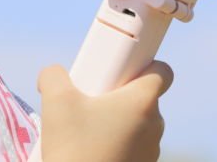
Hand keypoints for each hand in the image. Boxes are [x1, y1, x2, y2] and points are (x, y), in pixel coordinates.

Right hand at [36, 60, 173, 161]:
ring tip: (89, 129)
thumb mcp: (55, 101)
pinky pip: (134, 147)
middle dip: (121, 96)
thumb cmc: (74, 149)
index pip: (163, 72)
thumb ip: (54, 75)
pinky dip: (118, 144)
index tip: (121, 71)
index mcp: (143, 101)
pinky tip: (93, 149)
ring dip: (119, 122)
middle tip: (93, 100)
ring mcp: (152, 151)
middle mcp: (155, 125)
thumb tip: (53, 75)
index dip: (145, 65)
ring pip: (139, 124)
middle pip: (145, 98)